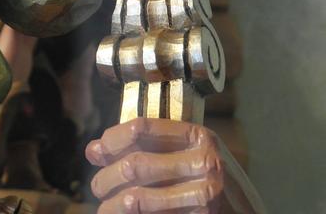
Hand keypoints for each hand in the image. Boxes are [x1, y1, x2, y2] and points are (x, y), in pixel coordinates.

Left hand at [87, 118, 263, 213]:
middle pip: (134, 164)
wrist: (238, 210)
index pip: (140, 128)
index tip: (98, 152)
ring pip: (135, 197)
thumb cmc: (197, 177)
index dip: (110, 140)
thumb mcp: (176, 152)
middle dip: (106, 178)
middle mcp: (205, 161)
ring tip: (106, 207)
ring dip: (111, 205)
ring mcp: (206, 194)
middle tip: (99, 187)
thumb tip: (94, 150)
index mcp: (197, 135)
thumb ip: (139, 146)